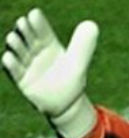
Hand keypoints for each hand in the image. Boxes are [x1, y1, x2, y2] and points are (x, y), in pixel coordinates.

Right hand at [2, 8, 98, 137]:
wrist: (66, 105)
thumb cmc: (71, 80)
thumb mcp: (78, 63)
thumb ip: (83, 45)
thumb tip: (92, 24)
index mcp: (49, 45)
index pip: (42, 31)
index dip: (38, 23)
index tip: (34, 14)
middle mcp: (36, 53)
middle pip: (28, 39)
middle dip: (24, 32)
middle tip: (22, 23)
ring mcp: (27, 66)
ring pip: (19, 53)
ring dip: (15, 46)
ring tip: (13, 38)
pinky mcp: (22, 80)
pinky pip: (15, 72)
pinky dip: (11, 65)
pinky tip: (8, 57)